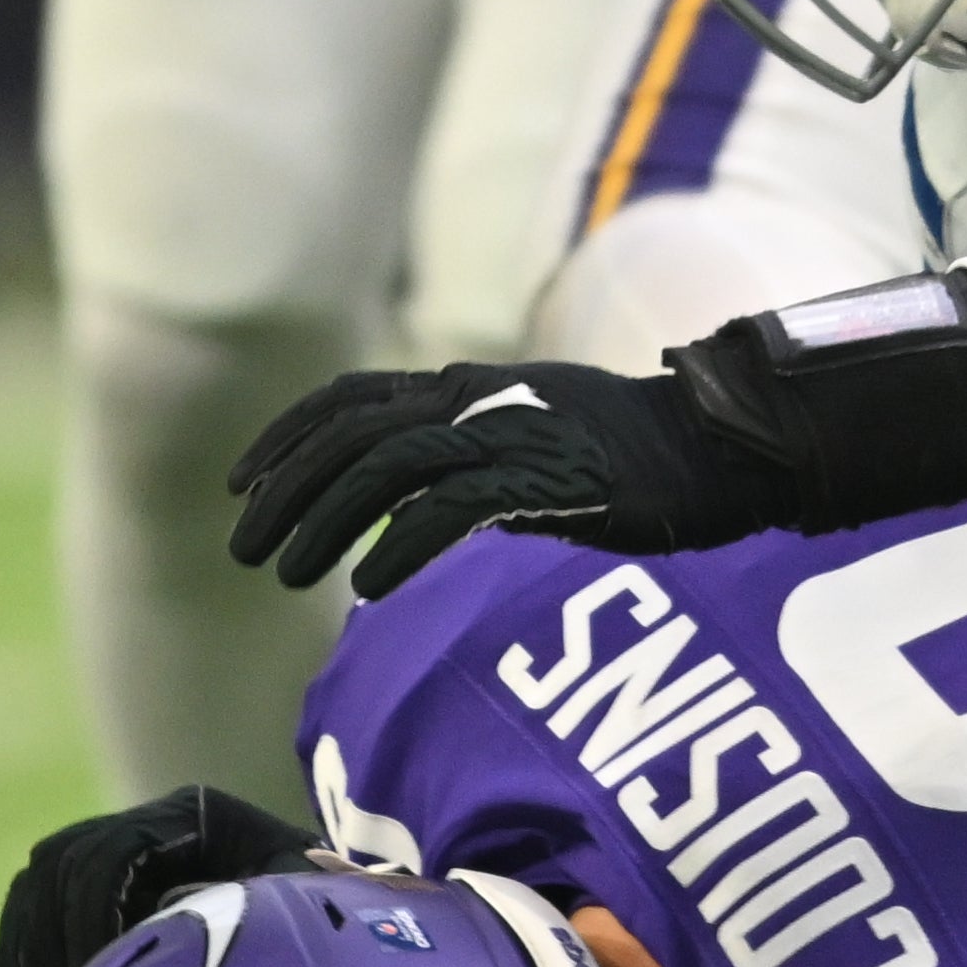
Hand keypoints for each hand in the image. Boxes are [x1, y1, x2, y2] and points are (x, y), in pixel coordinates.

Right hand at [0, 786, 317, 966]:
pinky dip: (16, 960)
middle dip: (50, 940)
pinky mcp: (94, 881)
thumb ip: (261, 916)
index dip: (93, 913)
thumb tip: (201, 948)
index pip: (114, 851)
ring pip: (36, 886)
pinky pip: (32, 910)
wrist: (314, 895)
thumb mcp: (301, 902)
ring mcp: (114, 843)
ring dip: (23, 953)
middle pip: (61, 864)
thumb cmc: (316, 901)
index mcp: (193, 813)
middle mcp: (145, 819)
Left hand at [224, 359, 768, 599]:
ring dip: (324, 522)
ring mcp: (511, 436)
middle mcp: (479, 398)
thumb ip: (476, 453)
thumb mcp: (538, 432)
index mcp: (472, 383)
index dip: (288, 436)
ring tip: (290, 573)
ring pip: (384, 469)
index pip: (353, 396)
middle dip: (287, 491)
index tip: (245, 484)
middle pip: (351, 435)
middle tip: (248, 550)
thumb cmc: (638, 453)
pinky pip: (450, 510)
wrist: (721, 445)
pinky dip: (400, 545)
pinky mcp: (547, 480)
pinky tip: (371, 583)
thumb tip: (414, 502)